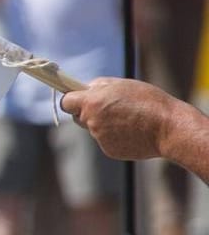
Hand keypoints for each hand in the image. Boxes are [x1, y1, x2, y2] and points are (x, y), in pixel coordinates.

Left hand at [62, 77, 186, 161]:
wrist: (169, 128)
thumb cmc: (149, 102)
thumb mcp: (123, 84)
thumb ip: (100, 86)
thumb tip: (86, 88)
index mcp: (92, 103)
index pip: (66, 102)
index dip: (71, 99)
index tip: (77, 98)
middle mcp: (92, 122)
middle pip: (79, 117)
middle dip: (88, 112)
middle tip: (108, 107)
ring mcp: (100, 138)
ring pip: (95, 129)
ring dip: (105, 123)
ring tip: (130, 118)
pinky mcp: (109, 150)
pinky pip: (106, 140)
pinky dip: (115, 136)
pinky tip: (133, 131)